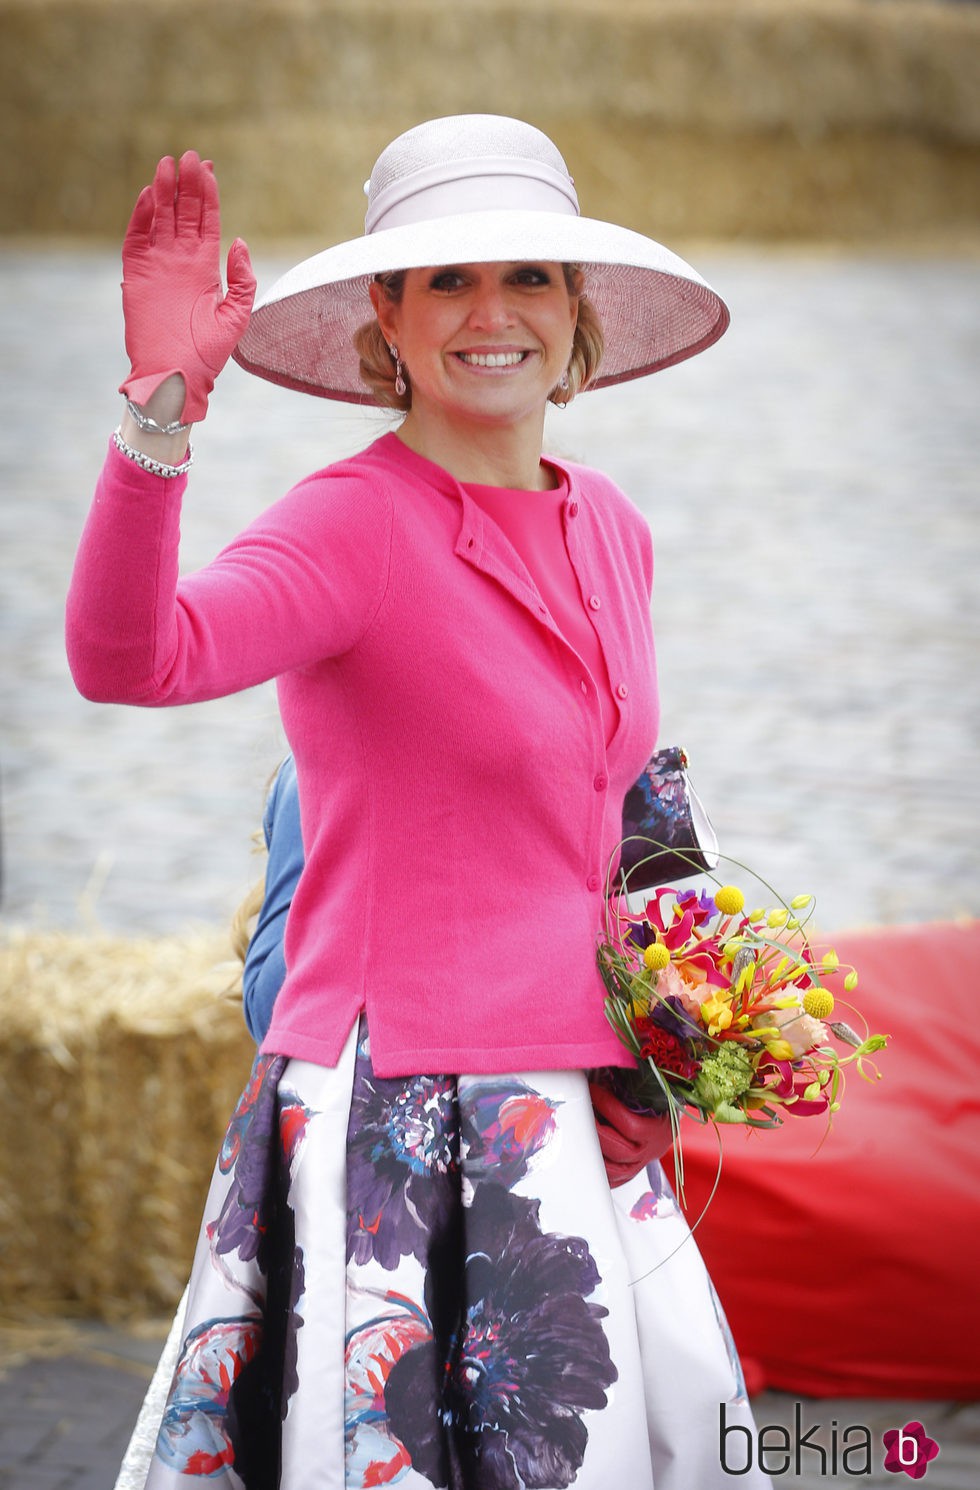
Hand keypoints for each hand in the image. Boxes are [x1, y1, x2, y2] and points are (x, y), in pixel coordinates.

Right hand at [119, 151, 255, 423]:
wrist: (178, 375)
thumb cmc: (209, 353)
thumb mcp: (236, 315)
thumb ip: (241, 279)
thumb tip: (240, 242)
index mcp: (205, 266)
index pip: (206, 220)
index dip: (208, 193)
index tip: (209, 166)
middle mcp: (181, 260)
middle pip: (183, 211)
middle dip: (187, 184)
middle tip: (190, 156)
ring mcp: (158, 265)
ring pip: (159, 218)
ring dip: (163, 192)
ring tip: (168, 165)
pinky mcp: (136, 275)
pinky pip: (136, 238)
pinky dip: (140, 216)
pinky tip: (148, 195)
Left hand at [589, 1082, 672, 1187]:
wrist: (664, 1127)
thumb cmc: (655, 1107)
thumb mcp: (650, 1094)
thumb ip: (628, 1088)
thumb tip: (603, 1077)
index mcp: (658, 1132)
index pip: (630, 1125)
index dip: (609, 1107)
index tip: (594, 1090)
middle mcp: (649, 1152)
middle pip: (619, 1150)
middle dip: (597, 1130)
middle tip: (582, 1112)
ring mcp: (638, 1166)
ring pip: (612, 1169)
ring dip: (593, 1151)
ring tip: (581, 1131)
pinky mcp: (627, 1175)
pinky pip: (609, 1180)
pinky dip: (595, 1169)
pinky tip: (585, 1153)